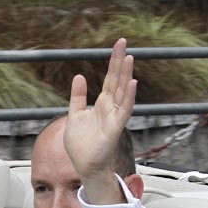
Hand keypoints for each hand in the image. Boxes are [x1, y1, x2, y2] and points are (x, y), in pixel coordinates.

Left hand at [63, 38, 136, 203]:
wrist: (83, 165)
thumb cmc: (81, 145)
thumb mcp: (75, 114)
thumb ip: (78, 96)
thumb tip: (79, 76)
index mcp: (102, 104)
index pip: (111, 78)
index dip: (114, 62)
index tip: (118, 44)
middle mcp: (111, 108)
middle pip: (118, 80)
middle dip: (120, 62)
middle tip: (123, 42)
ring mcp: (114, 117)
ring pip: (123, 92)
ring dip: (126, 75)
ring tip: (129, 58)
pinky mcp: (115, 128)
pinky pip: (124, 111)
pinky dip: (129, 98)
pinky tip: (132, 84)